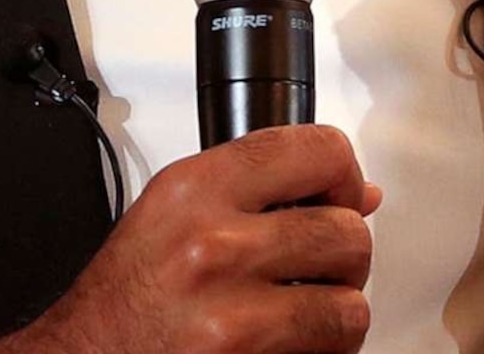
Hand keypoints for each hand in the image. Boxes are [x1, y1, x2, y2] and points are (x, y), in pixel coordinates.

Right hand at [0, 124, 383, 353]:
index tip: (342, 194)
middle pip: (346, 232)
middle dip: (342, 257)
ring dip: (336, 314)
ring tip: (304, 314)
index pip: (316, 151)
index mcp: (194, 190)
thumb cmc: (125, 300)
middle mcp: (214, 245)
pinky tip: (291, 346)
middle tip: (318, 268)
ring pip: (351, 305)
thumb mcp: (172, 216)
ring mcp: (233, 312)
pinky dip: (322, 353)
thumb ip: (256, 195)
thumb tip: (358, 194)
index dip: (343, 175)